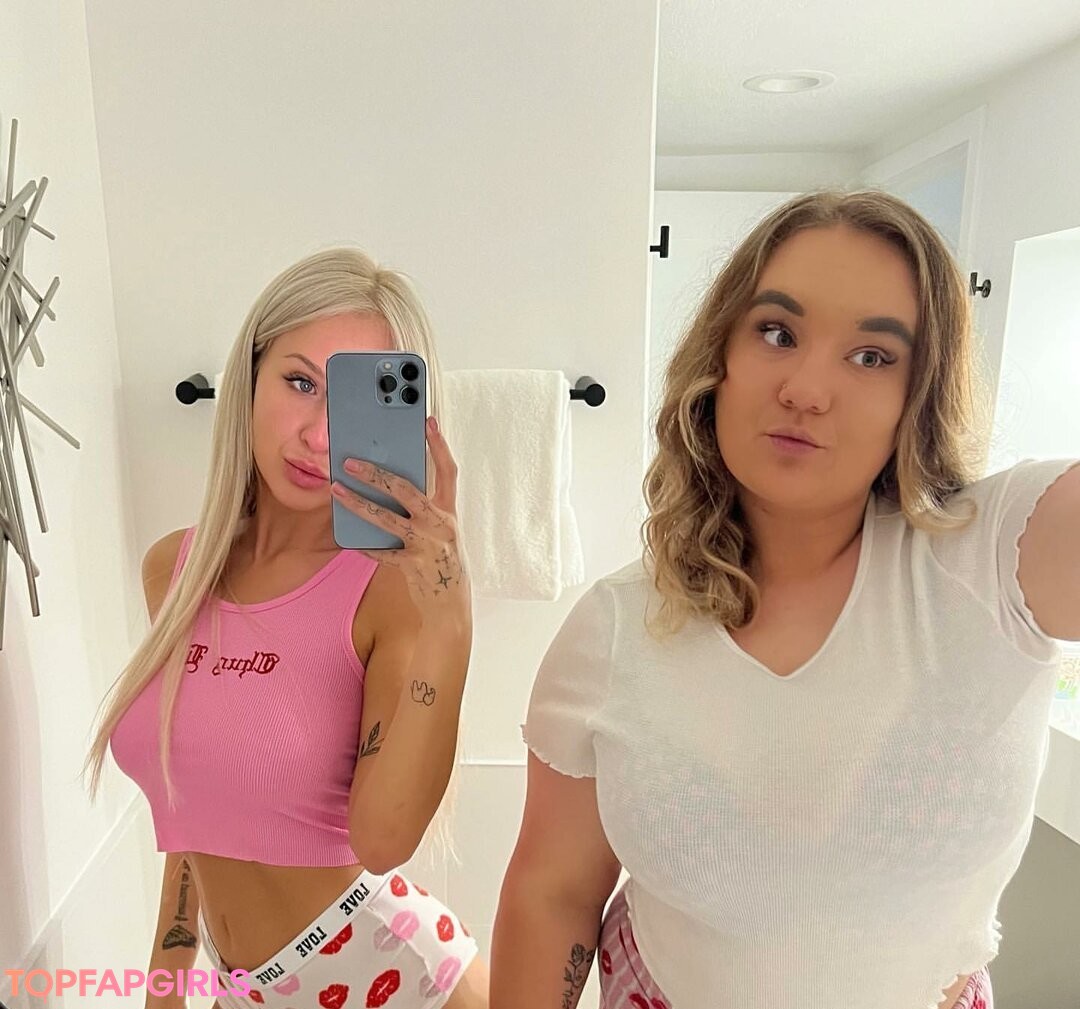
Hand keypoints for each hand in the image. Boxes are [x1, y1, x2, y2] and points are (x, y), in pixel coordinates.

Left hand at [331, 416, 469, 624]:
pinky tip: (349, 539)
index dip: (439, 446)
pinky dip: (364, 545)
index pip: (448, 472)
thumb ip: (423, 509)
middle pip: (406, 490)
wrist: (450, 604)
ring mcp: (428, 546)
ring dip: (357, 503)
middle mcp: (441, 525)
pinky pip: (382, 552)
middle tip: (350, 462)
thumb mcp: (440, 531)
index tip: (428, 421)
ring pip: (386, 518)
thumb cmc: (440, 562)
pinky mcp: (414, 566)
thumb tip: (388, 485)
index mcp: (449, 512)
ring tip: (336, 490)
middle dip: (376, 474)